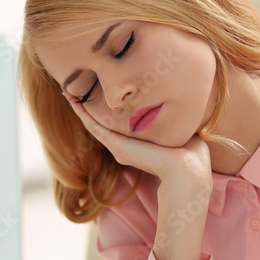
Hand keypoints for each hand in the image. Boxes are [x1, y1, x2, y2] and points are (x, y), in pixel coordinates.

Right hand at [67, 96, 212, 186]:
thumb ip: (175, 121)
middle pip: (103, 124)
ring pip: (93, 124)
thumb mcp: (181, 131)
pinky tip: (73, 100)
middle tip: (77, 91)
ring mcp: (118, 147)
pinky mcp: (116, 145)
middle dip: (91, 108)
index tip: (104, 94)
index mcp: (139, 146)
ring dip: (81, 108)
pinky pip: (93, 126)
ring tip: (69, 92)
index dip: (110, 111)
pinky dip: (82, 113)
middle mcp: (125, 148)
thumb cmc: (190, 154)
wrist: (186, 168)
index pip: (120, 126)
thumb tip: (182, 109)